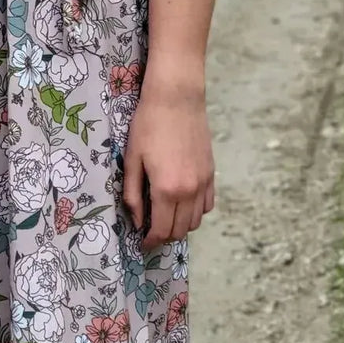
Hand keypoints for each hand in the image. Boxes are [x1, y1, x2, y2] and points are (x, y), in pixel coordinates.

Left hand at [122, 84, 214, 251]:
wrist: (176, 98)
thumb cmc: (148, 125)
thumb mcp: (132, 159)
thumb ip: (134, 194)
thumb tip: (137, 220)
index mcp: (166, 190)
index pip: (161, 230)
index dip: (150, 242)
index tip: (142, 243)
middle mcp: (189, 192)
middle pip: (180, 230)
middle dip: (164, 236)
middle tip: (150, 231)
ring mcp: (203, 183)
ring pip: (195, 221)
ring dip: (180, 225)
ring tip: (164, 216)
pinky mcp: (211, 173)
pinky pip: (207, 204)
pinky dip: (195, 211)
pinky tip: (182, 202)